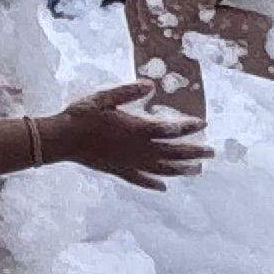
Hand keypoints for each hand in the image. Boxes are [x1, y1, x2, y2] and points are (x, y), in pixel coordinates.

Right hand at [49, 86, 206, 188]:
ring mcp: (129, 163)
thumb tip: (151, 84)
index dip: (188, 127)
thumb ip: (127, 91)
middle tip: (212, 153)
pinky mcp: (119, 171)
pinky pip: (141, 180)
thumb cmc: (81, 115)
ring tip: (196, 170)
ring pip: (162, 169)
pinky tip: (164, 188)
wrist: (61, 140)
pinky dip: (154, 184)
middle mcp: (137, 149)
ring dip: (181, 170)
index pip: (169, 129)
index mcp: (136, 129)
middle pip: (172, 153)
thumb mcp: (103, 97)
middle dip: (194, 152)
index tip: (203, 123)